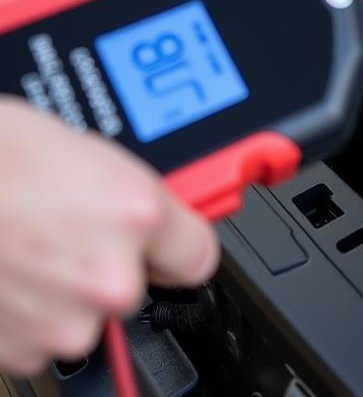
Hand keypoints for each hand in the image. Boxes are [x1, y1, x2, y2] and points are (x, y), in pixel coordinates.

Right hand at [0, 98, 218, 376]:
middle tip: (74, 228)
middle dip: (114, 263)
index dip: (178, 246)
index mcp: (138, 216)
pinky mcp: (24, 351)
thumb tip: (160, 216)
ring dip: (68, 291)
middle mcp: (111, 276)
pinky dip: (30, 312)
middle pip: (137, 286)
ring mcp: (66, 320)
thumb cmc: (5, 158)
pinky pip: (43, 335)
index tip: (168, 245)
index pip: (198, 255)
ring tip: (34, 244)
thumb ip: (138, 198)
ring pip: (88, 314)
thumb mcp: (93, 155)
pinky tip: (14, 271)